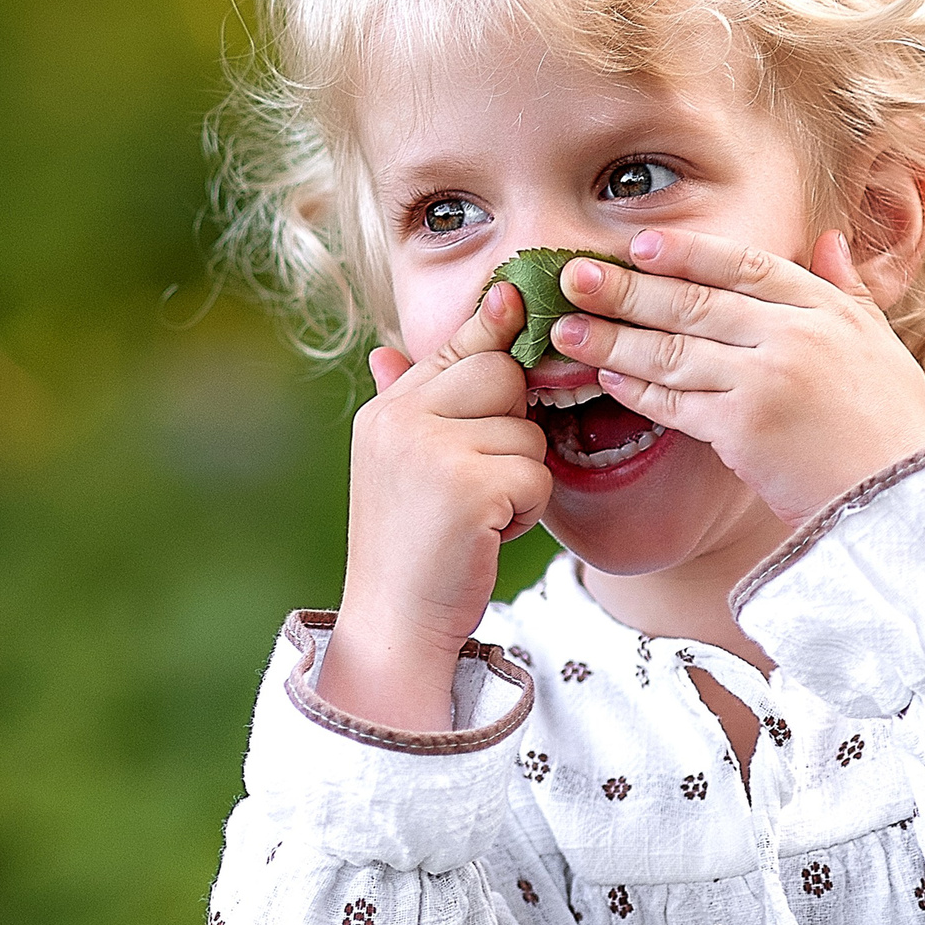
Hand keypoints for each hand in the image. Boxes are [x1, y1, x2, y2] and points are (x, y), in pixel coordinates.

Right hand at [321, 283, 551, 730]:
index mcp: (387, 411)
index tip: (516, 297)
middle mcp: (401, 420)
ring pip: (527, 432)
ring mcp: (431, 450)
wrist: (394, 627)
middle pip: (501, 374)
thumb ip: (405, 405)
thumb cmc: (408, 550)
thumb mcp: (397, 467)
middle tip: (485, 477)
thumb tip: (387, 348)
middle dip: (514, 424)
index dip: (493, 324)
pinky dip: (527, 512)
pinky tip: (489, 535)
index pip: (455, 345)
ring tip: (480, 516)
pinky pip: (536, 475)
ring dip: (522, 478)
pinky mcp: (467, 487)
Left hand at [549, 228, 924, 526]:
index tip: (640, 244)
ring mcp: (764, 381)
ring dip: (612, 338)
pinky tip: (604, 379)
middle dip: (626, 288)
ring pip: (672, 350)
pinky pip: (675, 402)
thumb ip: (848, 290)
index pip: (744, 264)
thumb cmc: (890, 427)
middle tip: (572, 276)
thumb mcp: (880, 345)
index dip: (688, 252)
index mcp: (824, 309)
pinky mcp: (742, 429)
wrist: (900, 502)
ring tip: (565, 329)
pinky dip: (636, 389)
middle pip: (693, 302)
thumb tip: (829, 238)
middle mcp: (792, 336)